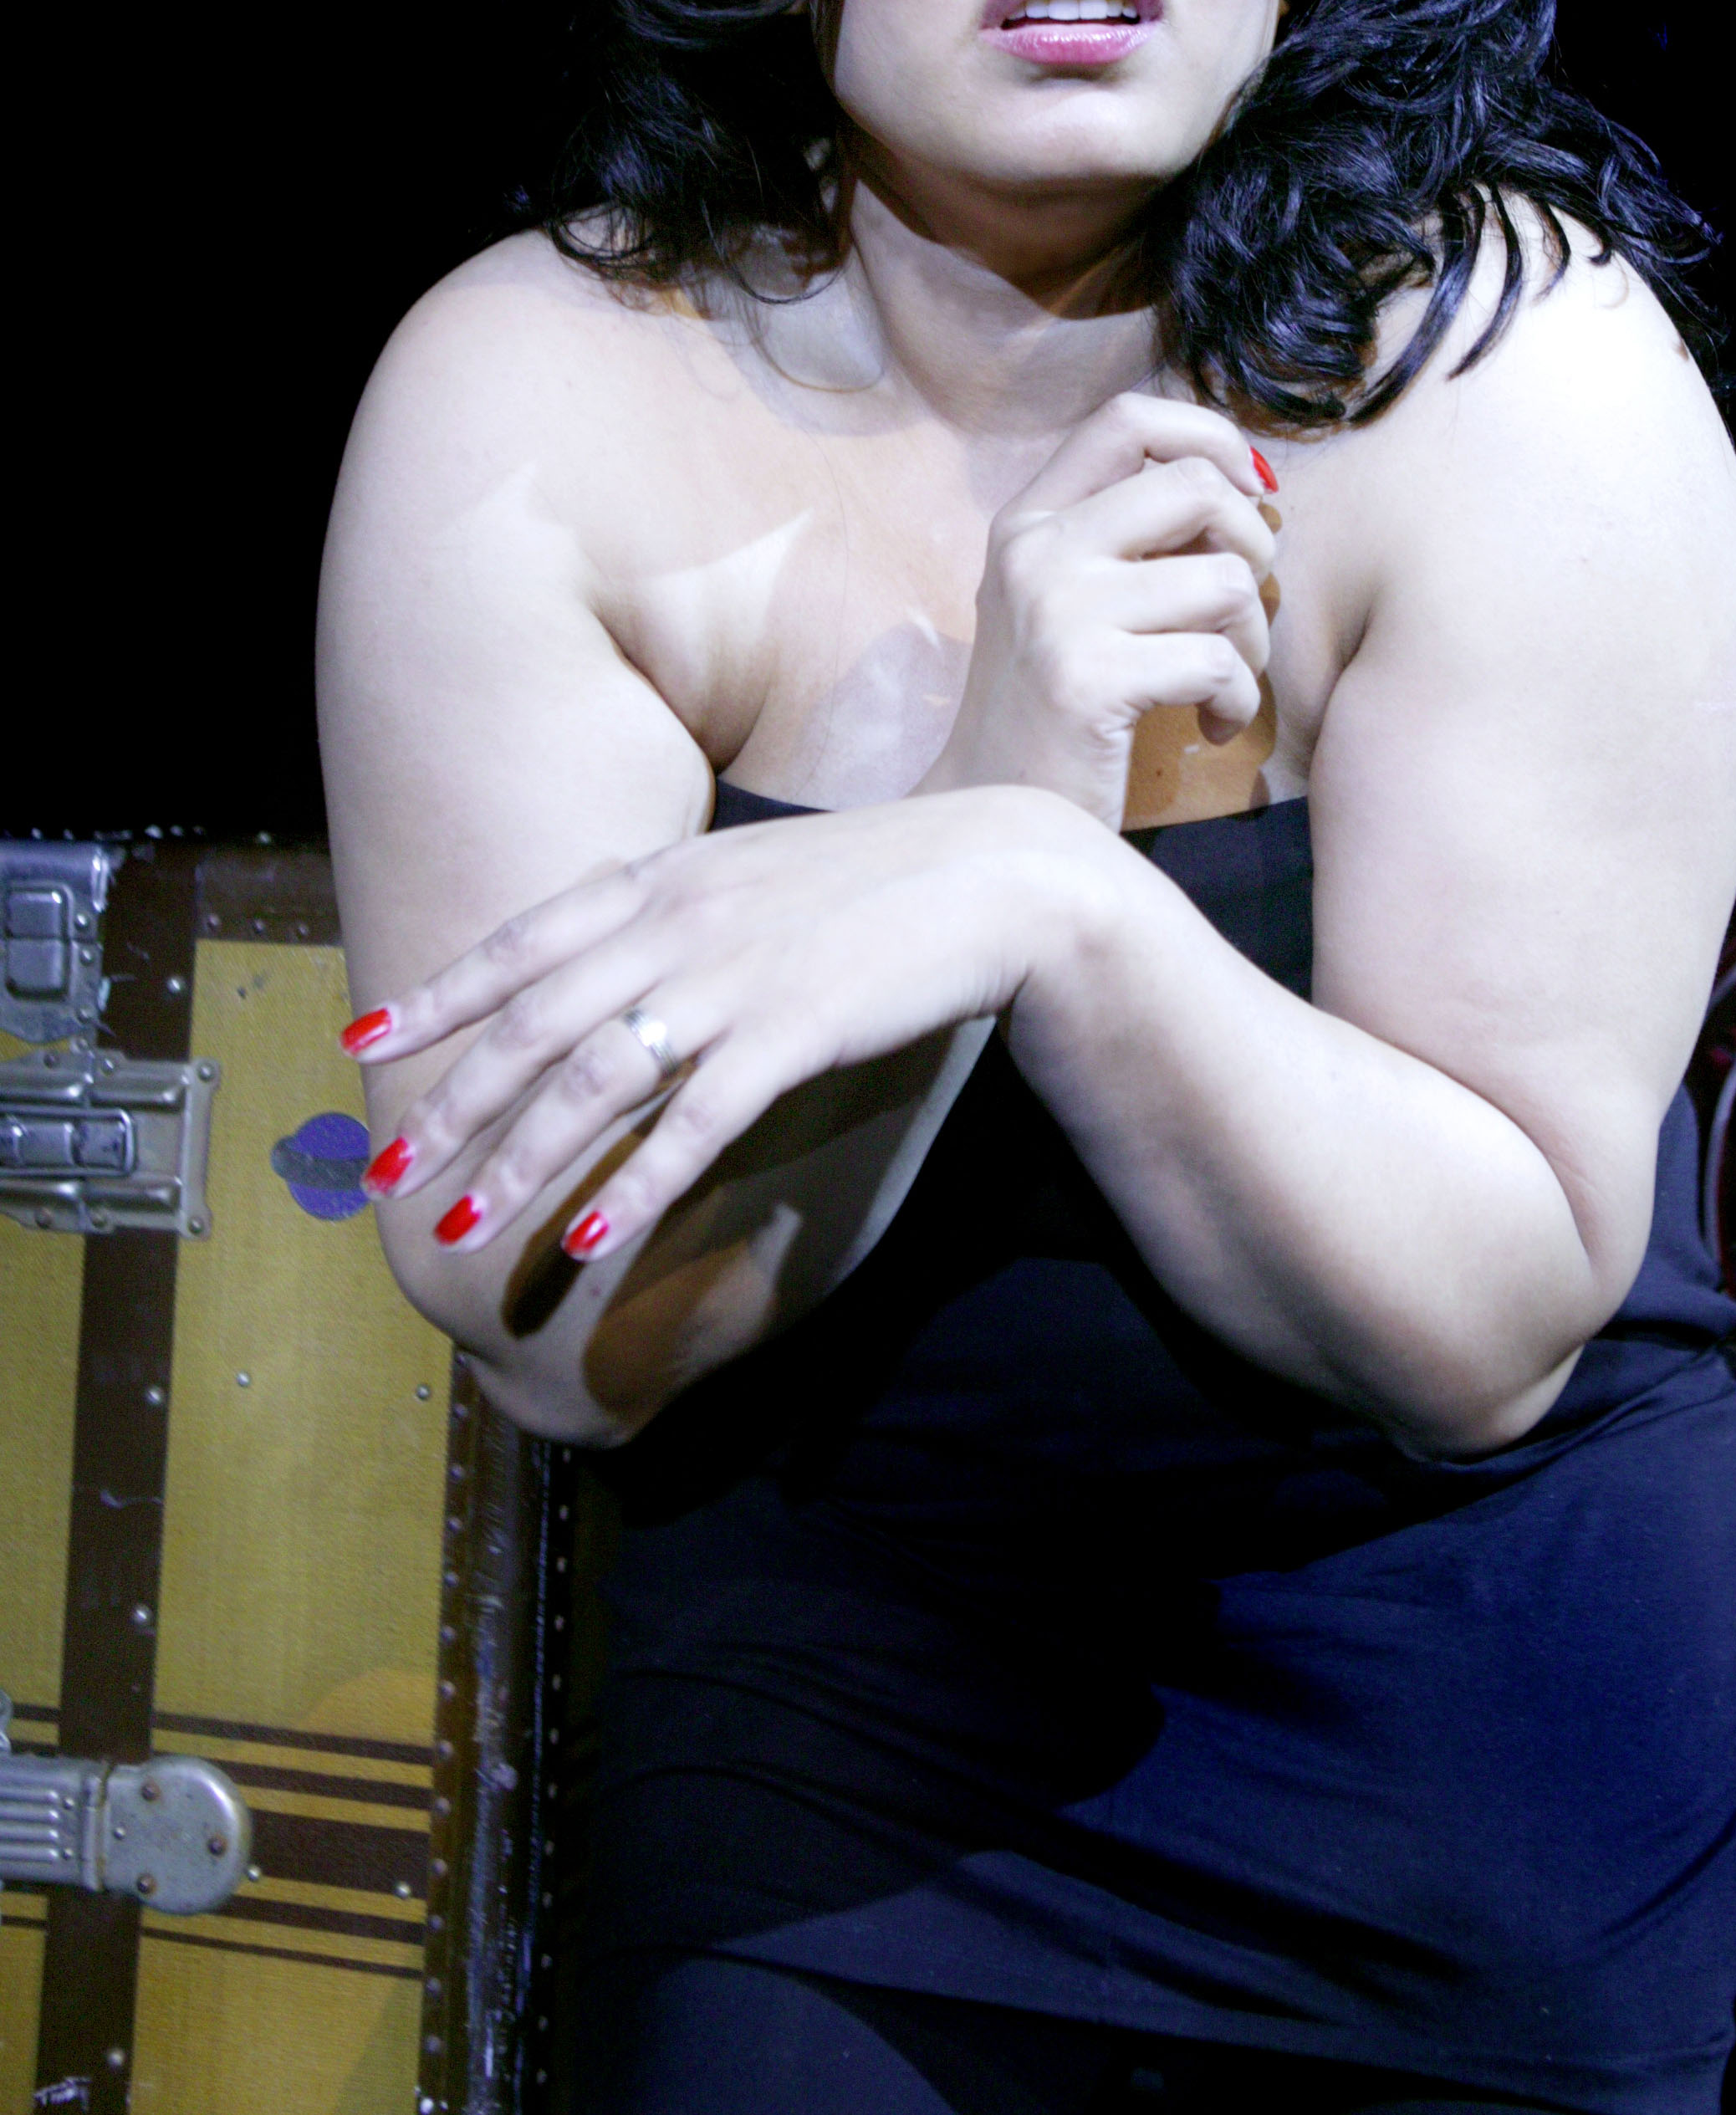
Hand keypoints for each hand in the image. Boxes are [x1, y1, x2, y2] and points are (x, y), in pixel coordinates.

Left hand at [347, 788, 1104, 1268]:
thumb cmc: (871, 881)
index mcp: (661, 877)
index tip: (363, 1039)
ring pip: (595, 1081)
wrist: (994, 875)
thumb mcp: (747, 871)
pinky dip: (634, 1188)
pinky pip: (693, 1124)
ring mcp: (733, 977)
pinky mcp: (793, 1033)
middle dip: (450, 1100)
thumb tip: (594, 945)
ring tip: (462, 1229)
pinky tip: (590, 1244)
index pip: (521, 940)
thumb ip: (667, 905)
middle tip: (385, 1167)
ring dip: (519, 1163)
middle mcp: (677, 920)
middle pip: (535, 1022)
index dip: (437, 992)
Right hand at [918, 393, 1279, 828]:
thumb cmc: (1053, 711)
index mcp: (1030, 521)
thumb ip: (1128, 537)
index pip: (1127, 419)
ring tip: (1222, 680)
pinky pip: (1218, 661)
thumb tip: (1245, 486)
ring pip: (1226, 579)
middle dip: (1253, 545)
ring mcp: (1059, 612)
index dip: (1208, 437)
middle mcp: (1037, 551)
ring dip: (1252, 640)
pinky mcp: (1089, 680)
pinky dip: (1237, 701)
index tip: (1246, 492)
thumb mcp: (1065, 600)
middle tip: (1239, 606)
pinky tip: (1209, 727)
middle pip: (1195, 486)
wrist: (990, 815)